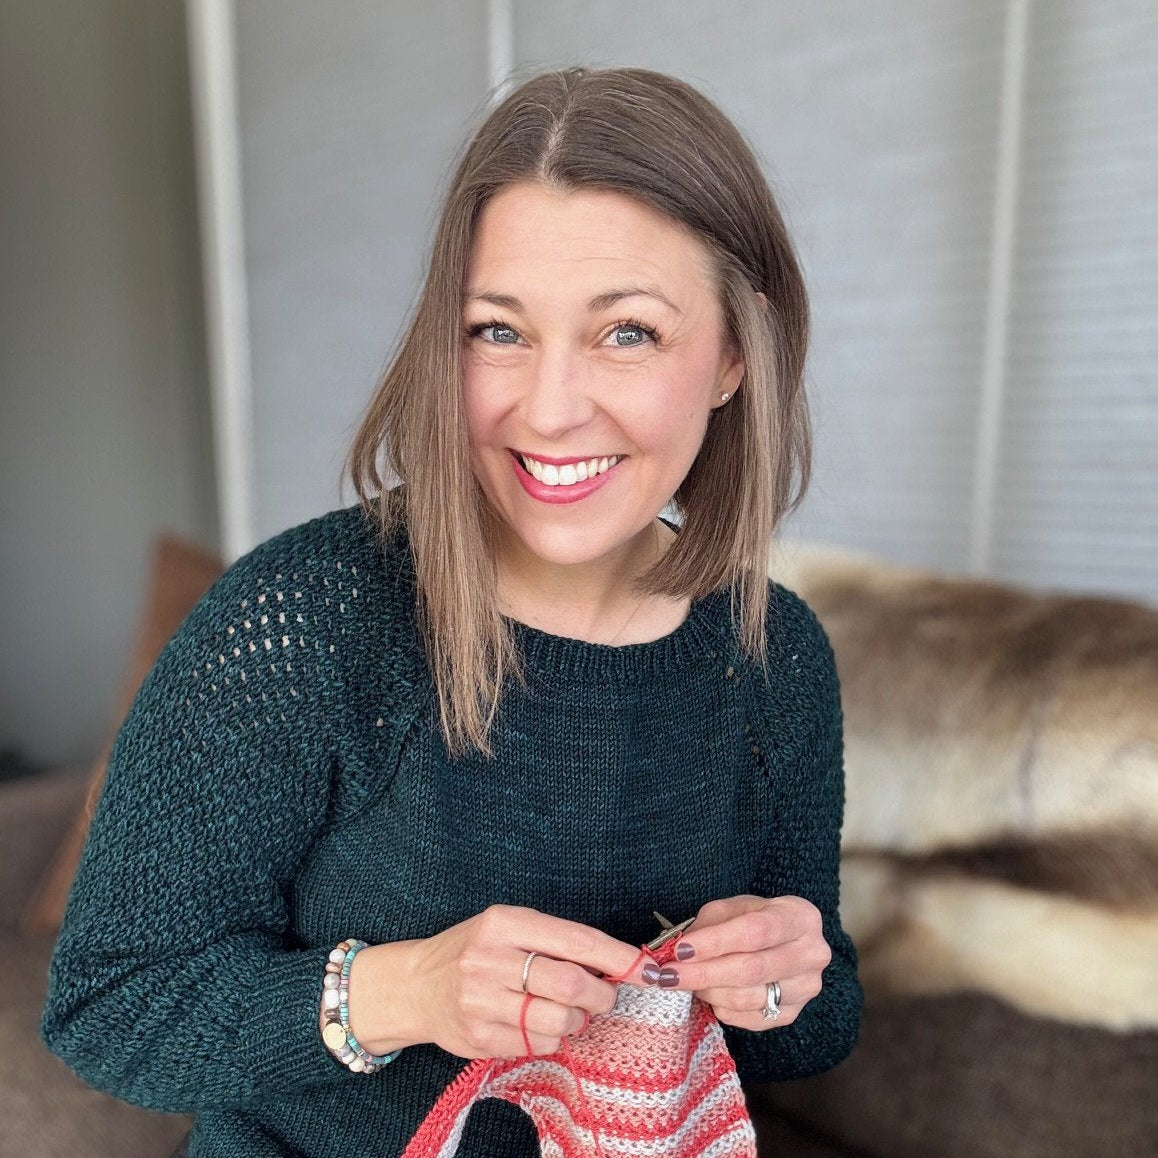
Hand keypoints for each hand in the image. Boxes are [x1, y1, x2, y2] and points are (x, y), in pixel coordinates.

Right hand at [345, 905, 648, 1059]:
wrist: (414, 985)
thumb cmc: (474, 950)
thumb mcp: (507, 927)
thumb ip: (554, 940)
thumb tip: (614, 962)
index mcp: (504, 923)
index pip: (575, 940)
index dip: (616, 956)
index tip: (644, 967)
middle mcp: (490, 959)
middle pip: (571, 985)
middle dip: (601, 994)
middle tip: (604, 995)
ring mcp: (481, 1001)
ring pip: (559, 1021)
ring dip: (575, 1020)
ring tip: (564, 1010)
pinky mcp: (478, 1037)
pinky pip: (536, 1044)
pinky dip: (548, 1037)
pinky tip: (534, 1023)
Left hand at [656, 895, 831, 1030]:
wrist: (786, 942)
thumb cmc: (757, 919)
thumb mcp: (735, 908)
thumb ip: (710, 924)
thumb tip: (680, 949)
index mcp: (800, 917)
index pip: (754, 932)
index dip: (715, 942)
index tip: (681, 950)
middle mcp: (812, 955)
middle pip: (751, 969)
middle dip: (703, 973)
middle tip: (669, 975)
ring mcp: (806, 989)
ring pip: (748, 998)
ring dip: (708, 991)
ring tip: (687, 981)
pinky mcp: (793, 1014)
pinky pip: (749, 1019)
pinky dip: (722, 1008)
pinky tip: (710, 994)